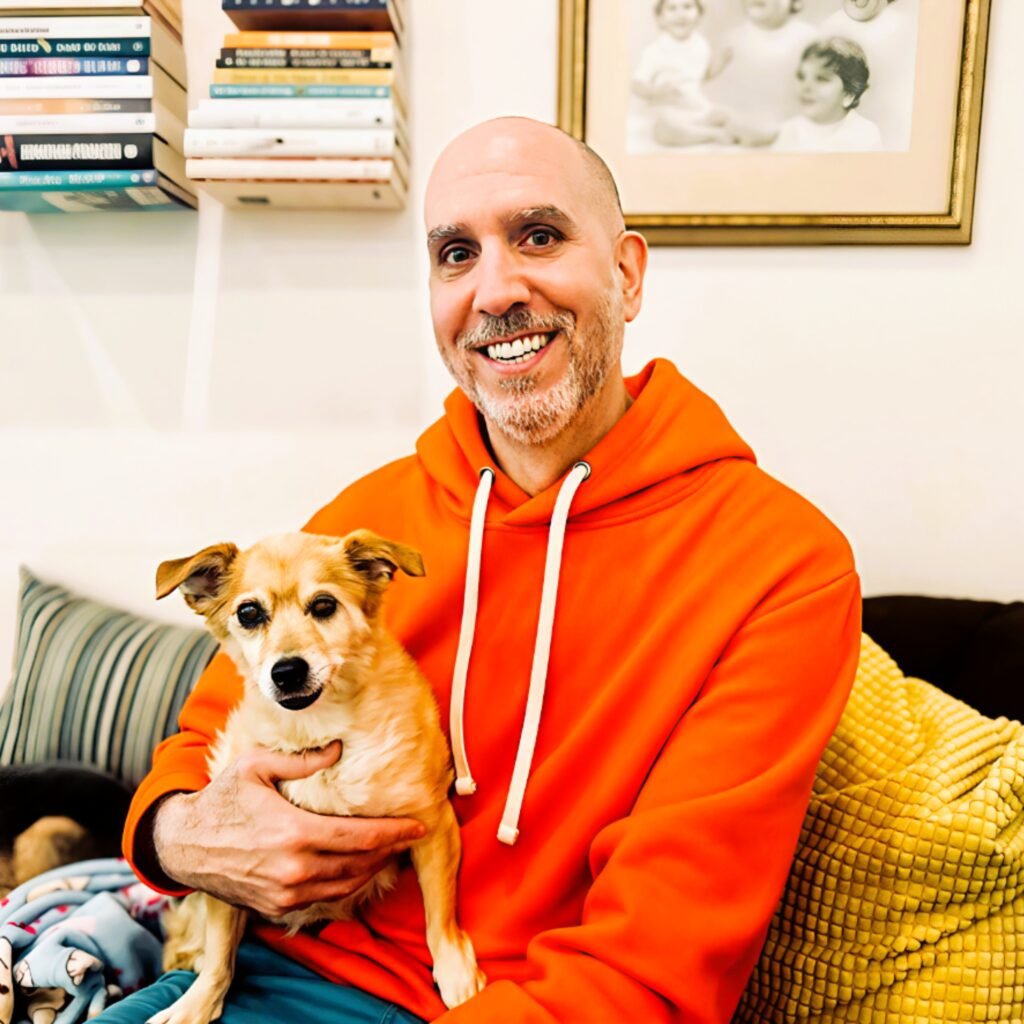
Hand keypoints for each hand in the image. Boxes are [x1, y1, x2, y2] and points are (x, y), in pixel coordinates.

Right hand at [151, 742, 425, 917]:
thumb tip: (339, 749)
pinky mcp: (276, 907)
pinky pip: (324, 898)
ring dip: (372, 869)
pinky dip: (347, 884)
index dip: (393, 833)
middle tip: (409, 836)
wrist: (182, 845)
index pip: (359, 838)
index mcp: (292, 833)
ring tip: (389, 850)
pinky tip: (357, 867)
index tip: (417, 826)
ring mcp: (285, 894)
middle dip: (390, 850)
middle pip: (359, 864)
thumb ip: (302, 761)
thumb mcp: (256, 766)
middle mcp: (293, 870)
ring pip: (345, 886)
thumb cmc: (221, 800)